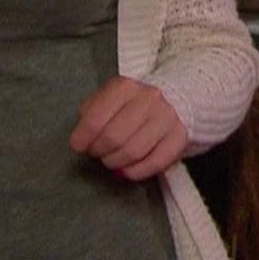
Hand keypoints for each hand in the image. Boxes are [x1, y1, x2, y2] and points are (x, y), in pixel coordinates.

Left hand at [69, 76, 188, 180]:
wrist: (174, 97)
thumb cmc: (133, 102)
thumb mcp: (109, 96)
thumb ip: (91, 111)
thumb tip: (82, 138)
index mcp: (125, 87)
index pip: (95, 119)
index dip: (82, 138)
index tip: (78, 145)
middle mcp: (148, 99)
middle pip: (114, 138)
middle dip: (99, 151)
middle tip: (97, 153)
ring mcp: (166, 117)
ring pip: (133, 151)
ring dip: (116, 162)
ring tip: (112, 160)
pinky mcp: (180, 136)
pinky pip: (156, 162)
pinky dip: (137, 171)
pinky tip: (128, 170)